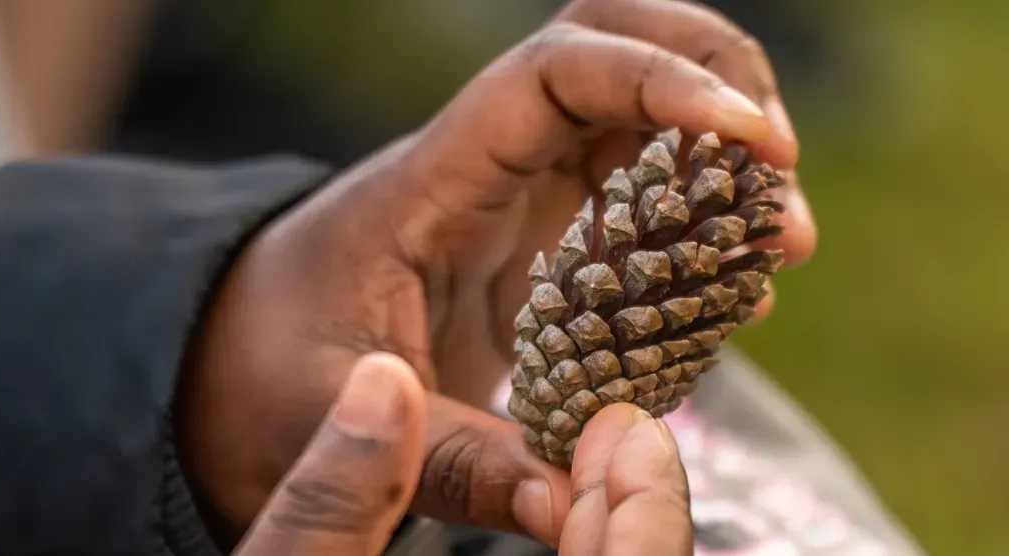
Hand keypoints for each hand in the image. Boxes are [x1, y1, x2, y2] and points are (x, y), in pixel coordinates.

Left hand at [185, 0, 814, 543]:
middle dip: (712, 71)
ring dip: (728, 146)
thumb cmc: (265, 381)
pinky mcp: (549, 232)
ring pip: (642, 103)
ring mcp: (522, 188)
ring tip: (782, 242)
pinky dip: (709, 214)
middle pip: (613, 36)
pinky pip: (646, 186)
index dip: (655, 80)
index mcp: (434, 178)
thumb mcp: (334, 425)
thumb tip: (562, 505)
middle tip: (778, 165)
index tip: (747, 139)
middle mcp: (487, 160)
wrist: (226, 373)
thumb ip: (451, 462)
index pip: (553, 72)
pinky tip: (743, 286)